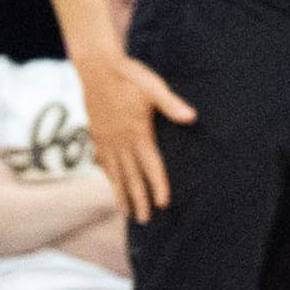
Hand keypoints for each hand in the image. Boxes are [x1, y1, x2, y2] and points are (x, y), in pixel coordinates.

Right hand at [81, 49, 197, 220]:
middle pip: (132, 177)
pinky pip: (103, 163)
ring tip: (125, 213)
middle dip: (139, 200)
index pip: (151, 166)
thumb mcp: (154, 88)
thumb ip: (171, 105)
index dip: (158, 186)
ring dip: (121, 194)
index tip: (163, 204)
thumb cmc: (130, 76)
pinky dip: (108, 177)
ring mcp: (107, 141)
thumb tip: (192, 117)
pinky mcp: (97, 136)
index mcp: (138, 133)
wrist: (97, 69)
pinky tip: (111, 184)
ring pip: (115, 174)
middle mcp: (121, 142)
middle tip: (145, 220)